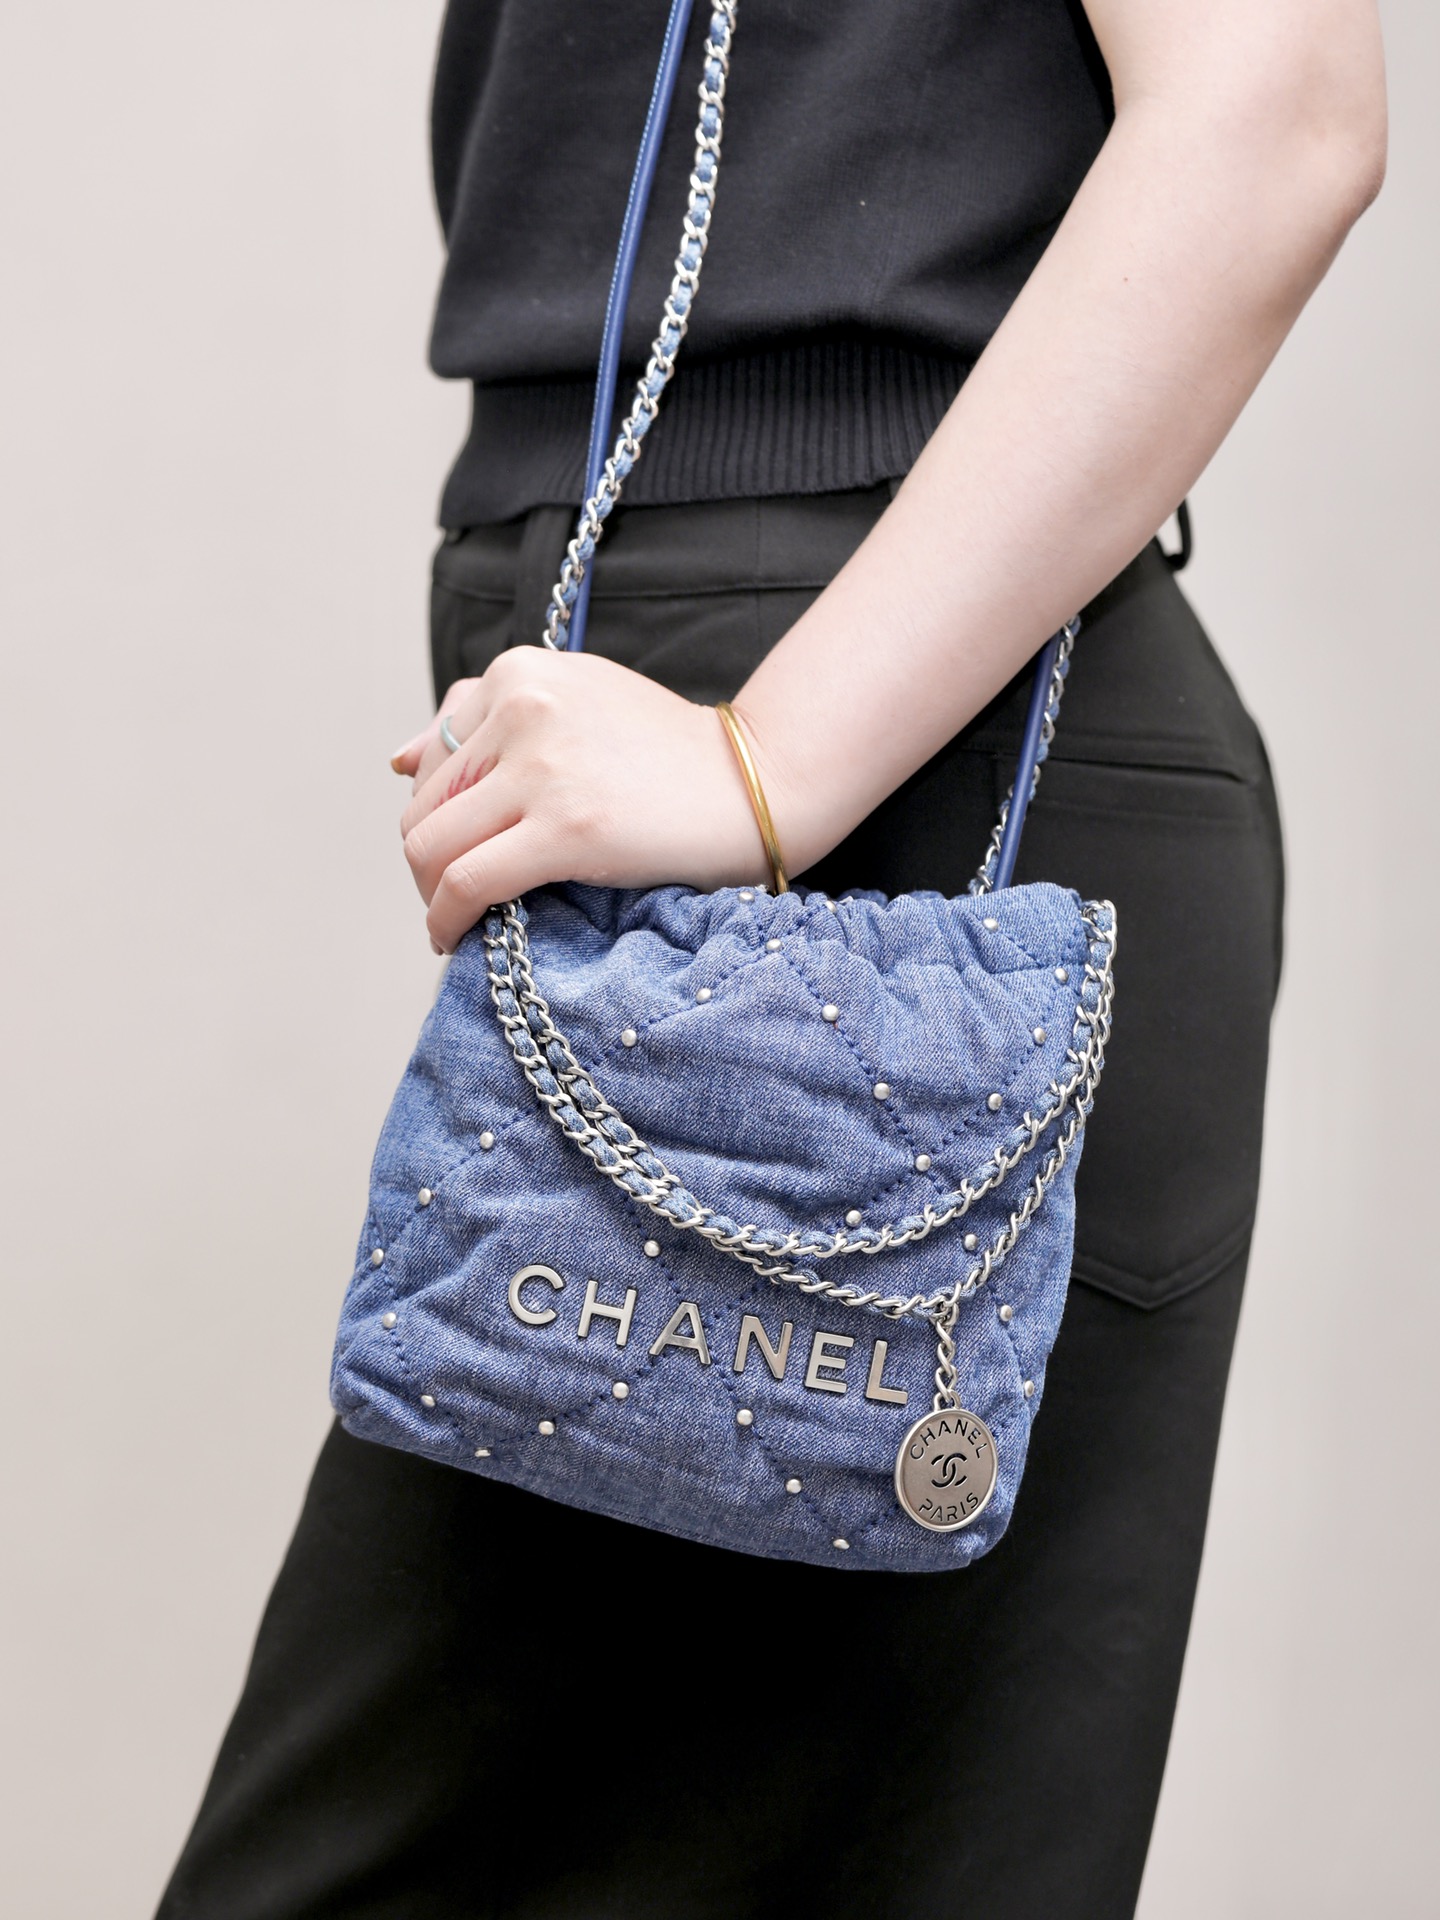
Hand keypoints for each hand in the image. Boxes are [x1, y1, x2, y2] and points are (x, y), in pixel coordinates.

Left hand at [389, 647, 770, 952]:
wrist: (756, 781)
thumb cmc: (671, 755)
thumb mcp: (574, 705)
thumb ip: (487, 722)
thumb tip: (396, 758)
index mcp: (519, 671)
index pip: (432, 756)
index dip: (437, 814)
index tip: (461, 848)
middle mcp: (522, 705)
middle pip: (423, 803)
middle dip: (429, 858)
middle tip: (456, 896)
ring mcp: (541, 765)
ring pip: (429, 845)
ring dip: (431, 894)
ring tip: (457, 918)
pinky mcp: (564, 827)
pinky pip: (465, 882)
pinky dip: (445, 919)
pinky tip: (455, 937)